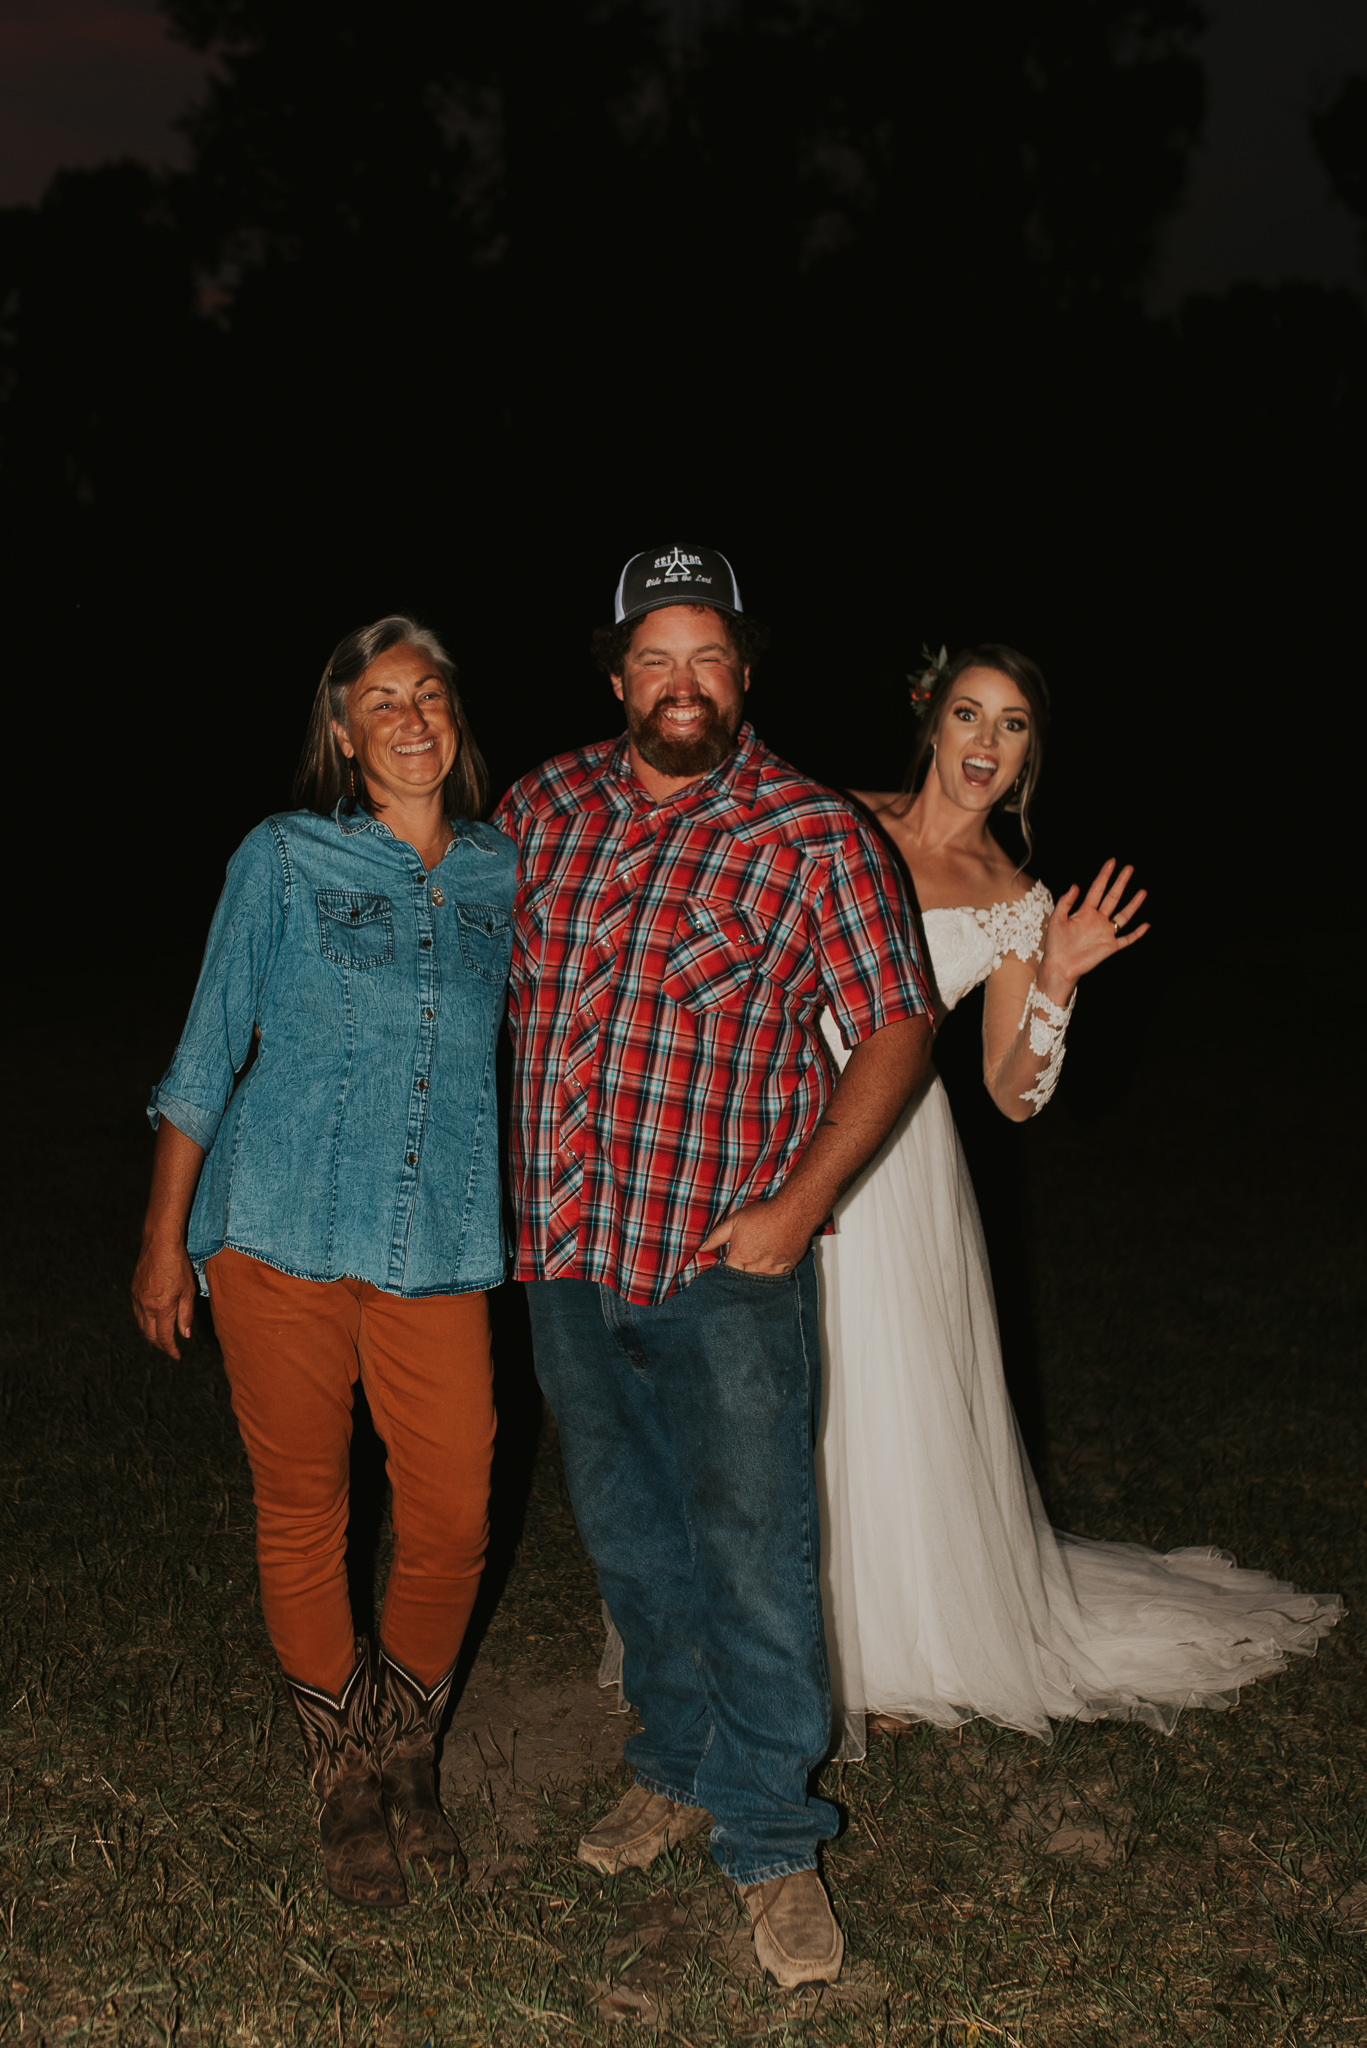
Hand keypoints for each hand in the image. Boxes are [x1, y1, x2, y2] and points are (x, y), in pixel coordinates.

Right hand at [131, 1236, 197, 1359]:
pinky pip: (137, 1313)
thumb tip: (185, 1335)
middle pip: (150, 1335)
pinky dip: (144, 1322)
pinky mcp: (133, 1290)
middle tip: (169, 1350)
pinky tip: (151, 1321)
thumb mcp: (188, 1290)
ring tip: (161, 1339)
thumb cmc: (178, 1265)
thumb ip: (185, 1314)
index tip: (177, 1357)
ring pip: (141, 1325)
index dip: (170, 1350)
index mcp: (162, 1308)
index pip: (164, 1338)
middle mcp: (146, 1306)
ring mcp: (137, 1298)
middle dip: (160, 1346)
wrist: (159, 1244)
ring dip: (151, 1335)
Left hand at [699, 1193, 814, 1274]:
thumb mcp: (735, 1221)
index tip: (727, 1267)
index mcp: (740, 1257)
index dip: (726, 1273)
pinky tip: (770, 1265)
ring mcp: (772, 1270)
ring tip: (756, 1264)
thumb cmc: (764, 1215)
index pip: (727, 1275)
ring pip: (759, 1281)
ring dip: (755, 1276)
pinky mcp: (786, 1269)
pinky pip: (775, 1279)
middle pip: (743, 1281)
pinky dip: (771, 1274)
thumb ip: (716, 1236)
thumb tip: (701, 1248)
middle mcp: (756, 1267)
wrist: (793, 1212)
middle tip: (742, 1266)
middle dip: (740, 1277)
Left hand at [1041, 859, 1148, 989]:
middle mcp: (1097, 920)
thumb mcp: (1056, 919)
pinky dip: (1137, 933)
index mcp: (1084, 912)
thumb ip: (1065, 902)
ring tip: (1143, 891)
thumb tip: (1076, 884)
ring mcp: (1105, 933)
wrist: (1059, 967)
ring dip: (1133, 904)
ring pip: (1123, 915)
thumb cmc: (1055, 944)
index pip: (1097, 889)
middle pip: (1113, 897)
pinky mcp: (1110, 947)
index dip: (1104, 875)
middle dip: (1121, 883)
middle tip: (1130, 868)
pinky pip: (1127, 939)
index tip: (1112, 862)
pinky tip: (1146, 925)